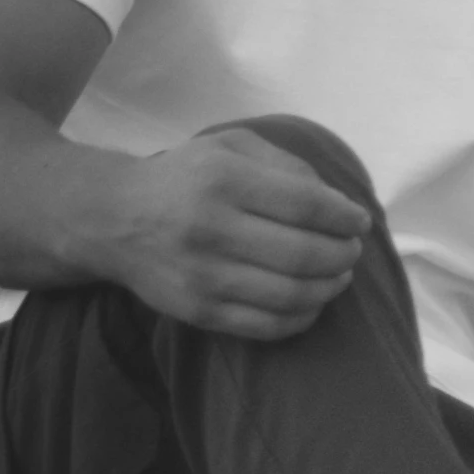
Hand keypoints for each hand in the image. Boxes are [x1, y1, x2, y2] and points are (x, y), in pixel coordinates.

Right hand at [110, 127, 371, 341]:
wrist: (113, 219)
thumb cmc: (186, 177)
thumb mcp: (231, 147)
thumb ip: (287, 165)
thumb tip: (337, 203)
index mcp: (224, 179)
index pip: (306, 205)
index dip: (344, 217)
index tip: (360, 222)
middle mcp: (211, 228)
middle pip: (303, 254)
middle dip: (343, 255)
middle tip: (352, 251)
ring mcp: (203, 276)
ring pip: (289, 295)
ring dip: (329, 288)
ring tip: (338, 276)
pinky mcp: (197, 312)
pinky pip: (265, 326)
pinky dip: (302, 317)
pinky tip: (311, 301)